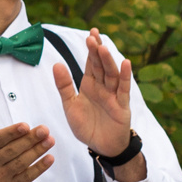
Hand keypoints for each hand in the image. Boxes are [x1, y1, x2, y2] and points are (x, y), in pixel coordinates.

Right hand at [0, 107, 54, 181]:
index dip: (12, 132)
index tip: (26, 125)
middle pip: (12, 150)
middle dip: (30, 139)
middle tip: (45, 129)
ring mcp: (1, 178)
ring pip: (21, 162)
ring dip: (38, 151)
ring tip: (50, 140)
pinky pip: (28, 177)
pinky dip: (40, 168)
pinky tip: (50, 158)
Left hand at [51, 28, 133, 156]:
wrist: (101, 147)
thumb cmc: (87, 126)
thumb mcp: (70, 105)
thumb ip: (64, 86)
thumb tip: (56, 64)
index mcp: (90, 85)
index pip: (90, 63)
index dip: (90, 49)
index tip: (89, 34)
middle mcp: (103, 87)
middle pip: (101, 66)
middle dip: (97, 51)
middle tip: (92, 36)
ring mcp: (114, 95)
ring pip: (112, 75)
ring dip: (108, 61)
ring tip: (103, 48)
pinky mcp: (122, 106)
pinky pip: (124, 90)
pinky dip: (125, 77)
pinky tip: (125, 64)